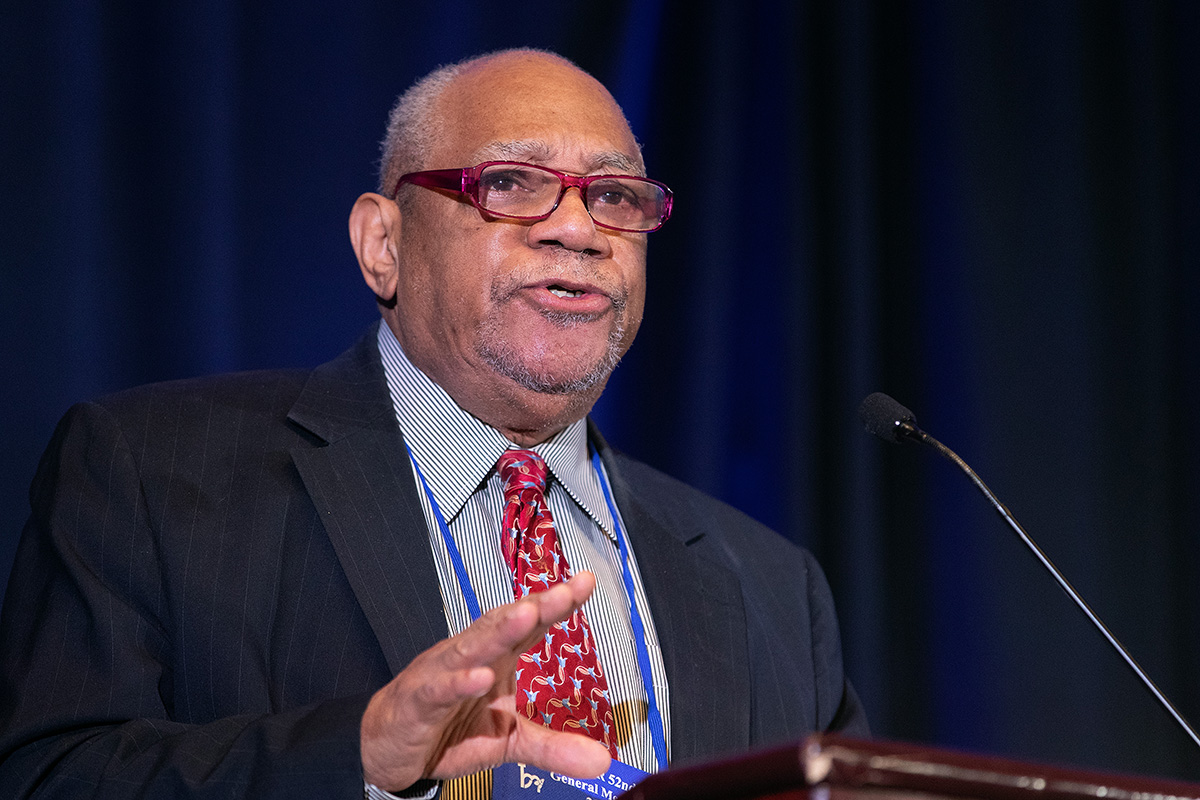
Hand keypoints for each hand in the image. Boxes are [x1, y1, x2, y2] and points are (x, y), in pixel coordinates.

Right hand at [359, 571, 612, 791]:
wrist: (389, 746)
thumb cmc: (449, 728)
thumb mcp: (509, 741)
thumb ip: (552, 747)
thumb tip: (601, 762)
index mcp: (495, 658)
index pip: (529, 626)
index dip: (555, 604)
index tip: (585, 583)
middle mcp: (470, 656)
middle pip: (503, 626)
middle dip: (533, 607)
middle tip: (562, 593)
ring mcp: (442, 674)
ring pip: (471, 647)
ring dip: (498, 631)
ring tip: (526, 615)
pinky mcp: (418, 700)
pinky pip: (438, 688)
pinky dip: (457, 682)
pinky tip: (478, 677)